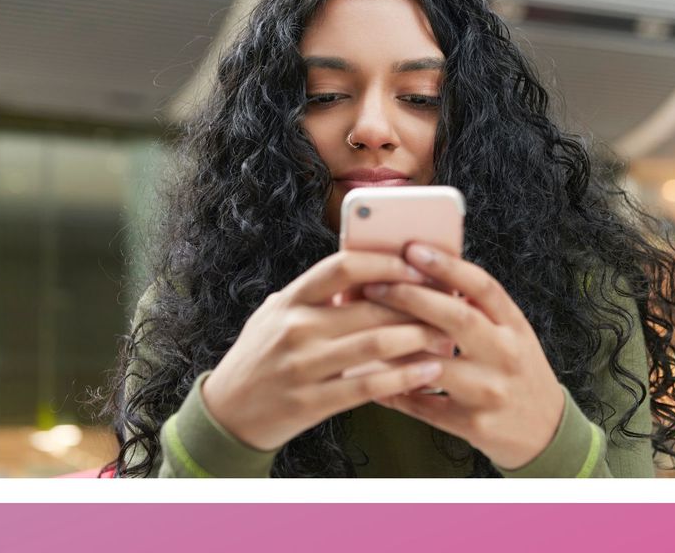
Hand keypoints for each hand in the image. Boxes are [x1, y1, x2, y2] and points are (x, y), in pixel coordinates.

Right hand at [201, 250, 453, 451]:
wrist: (225, 413)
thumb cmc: (259, 357)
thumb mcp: (274, 315)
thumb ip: (314, 296)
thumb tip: (367, 273)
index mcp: (289, 301)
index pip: (342, 267)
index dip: (384, 262)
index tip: (416, 264)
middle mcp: (295, 329)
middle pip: (368, 305)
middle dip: (415, 303)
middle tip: (448, 302)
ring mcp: (303, 366)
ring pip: (375, 344)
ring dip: (417, 338)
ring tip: (444, 336)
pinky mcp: (312, 402)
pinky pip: (368, 386)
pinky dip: (404, 377)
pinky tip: (428, 371)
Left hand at [363, 243, 565, 469]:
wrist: (544, 430)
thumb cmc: (515, 370)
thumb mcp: (511, 332)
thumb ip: (478, 307)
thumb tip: (423, 271)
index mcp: (514, 325)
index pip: (482, 286)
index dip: (446, 265)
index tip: (411, 249)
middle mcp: (506, 355)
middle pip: (457, 318)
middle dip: (410, 298)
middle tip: (374, 286)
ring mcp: (490, 391)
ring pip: (433, 365)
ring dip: (393, 347)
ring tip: (362, 331)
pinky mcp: (472, 424)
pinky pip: (422, 405)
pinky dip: (393, 390)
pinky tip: (369, 376)